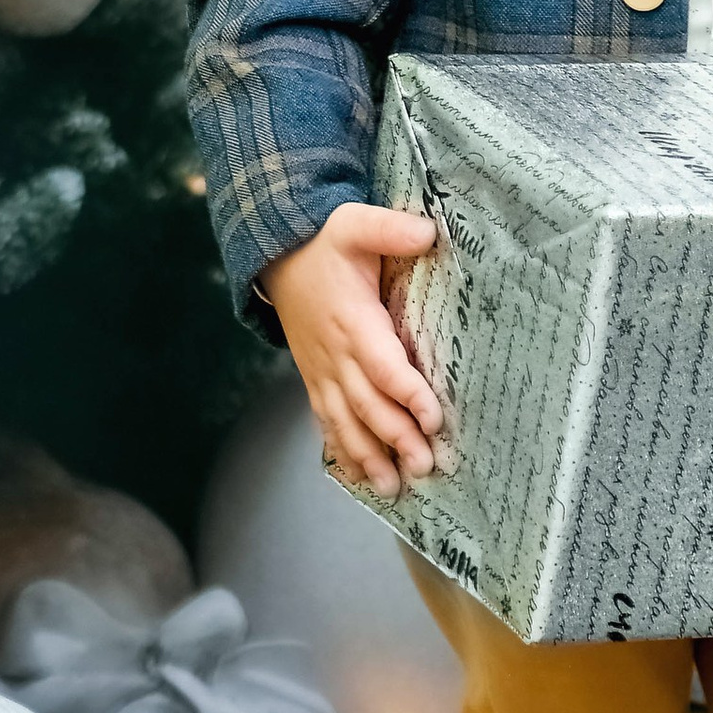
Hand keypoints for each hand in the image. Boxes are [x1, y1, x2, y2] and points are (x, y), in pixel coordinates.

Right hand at [258, 201, 443, 498]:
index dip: (408, 393)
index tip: (433, 419)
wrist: (278, 258)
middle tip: (425, 465)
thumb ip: (390, 228)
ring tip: (394, 487)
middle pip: (368, 404)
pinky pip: (326, 421)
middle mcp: (335, 355)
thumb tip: (429, 231)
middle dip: (395, 438)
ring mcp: (322, 372)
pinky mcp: (315, 380)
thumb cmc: (325, 244)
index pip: (384, 364)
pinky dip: (342, 451)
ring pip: (345, 422)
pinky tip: (360, 478)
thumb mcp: (355, 224)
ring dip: (369, 456)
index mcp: (353, 321)